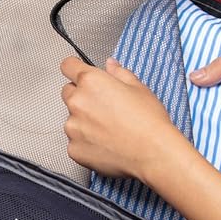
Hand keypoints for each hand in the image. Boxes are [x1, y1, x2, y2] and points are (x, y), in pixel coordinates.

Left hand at [60, 56, 189, 181]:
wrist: (152, 153)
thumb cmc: (148, 121)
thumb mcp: (138, 88)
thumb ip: (119, 73)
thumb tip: (110, 65)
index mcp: (91, 82)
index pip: (68, 66)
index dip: (74, 68)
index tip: (78, 73)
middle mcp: (77, 102)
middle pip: (68, 92)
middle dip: (81, 96)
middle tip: (104, 107)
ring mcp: (73, 127)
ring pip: (72, 119)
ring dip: (84, 121)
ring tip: (109, 129)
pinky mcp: (73, 149)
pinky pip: (75, 141)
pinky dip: (86, 142)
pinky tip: (105, 143)